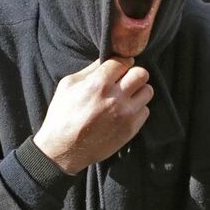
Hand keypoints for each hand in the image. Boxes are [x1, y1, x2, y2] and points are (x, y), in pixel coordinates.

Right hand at [33, 58, 153, 174]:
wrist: (62, 150)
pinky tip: (124, 111)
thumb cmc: (62, 116)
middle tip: (125, 80)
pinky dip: (137, 109)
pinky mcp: (131, 129)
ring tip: (126, 96)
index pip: (123, 61)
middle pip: (141, 73)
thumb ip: (90, 70)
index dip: (121, 62)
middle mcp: (115, 98)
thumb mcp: (68, 85)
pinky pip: (145, 110)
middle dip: (133, 74)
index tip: (119, 67)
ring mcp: (125, 114)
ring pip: (147, 91)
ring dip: (138, 91)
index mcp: (98, 84)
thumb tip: (106, 59)